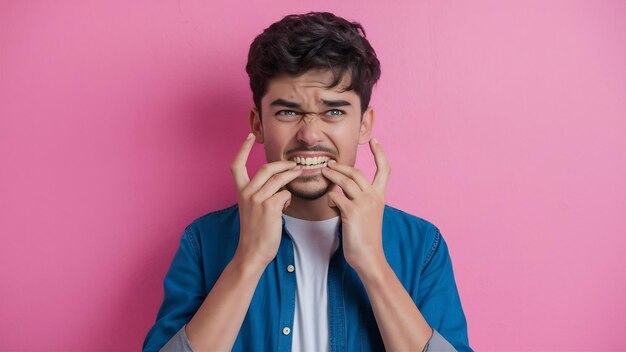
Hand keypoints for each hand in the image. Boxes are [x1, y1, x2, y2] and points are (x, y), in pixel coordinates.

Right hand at [230, 133, 302, 267]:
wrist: (253, 252)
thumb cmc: (256, 231)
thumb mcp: (253, 208)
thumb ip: (262, 193)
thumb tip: (282, 184)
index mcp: (241, 192)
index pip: (236, 165)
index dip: (242, 149)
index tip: (248, 136)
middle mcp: (247, 193)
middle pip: (266, 168)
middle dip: (283, 164)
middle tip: (295, 164)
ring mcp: (257, 200)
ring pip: (279, 179)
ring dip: (292, 176)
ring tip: (299, 174)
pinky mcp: (270, 208)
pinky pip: (285, 194)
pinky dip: (289, 196)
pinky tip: (287, 203)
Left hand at [320, 138, 389, 271]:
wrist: (369, 257)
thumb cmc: (365, 238)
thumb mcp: (368, 215)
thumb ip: (359, 200)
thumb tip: (341, 192)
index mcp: (380, 196)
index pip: (384, 169)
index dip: (380, 153)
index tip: (375, 141)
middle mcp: (374, 197)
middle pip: (357, 172)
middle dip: (341, 166)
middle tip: (329, 164)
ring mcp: (364, 203)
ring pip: (345, 180)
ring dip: (332, 175)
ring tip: (323, 173)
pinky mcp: (352, 212)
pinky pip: (335, 196)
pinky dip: (330, 198)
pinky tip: (329, 204)